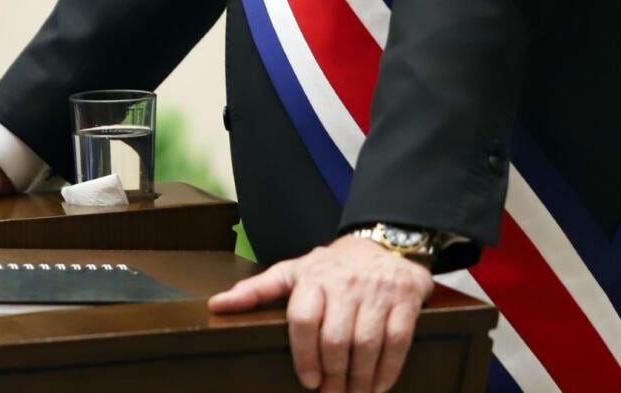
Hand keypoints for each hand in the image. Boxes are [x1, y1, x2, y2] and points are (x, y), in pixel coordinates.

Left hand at [207, 234, 433, 392]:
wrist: (384, 242)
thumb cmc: (332, 266)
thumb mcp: (293, 271)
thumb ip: (257, 290)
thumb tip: (216, 305)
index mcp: (312, 276)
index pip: (303, 320)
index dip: (304, 357)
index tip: (308, 381)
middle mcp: (344, 283)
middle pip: (335, 338)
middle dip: (333, 375)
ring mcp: (376, 291)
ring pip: (366, 343)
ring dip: (359, 378)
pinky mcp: (404, 300)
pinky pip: (397, 341)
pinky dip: (388, 370)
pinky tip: (378, 385)